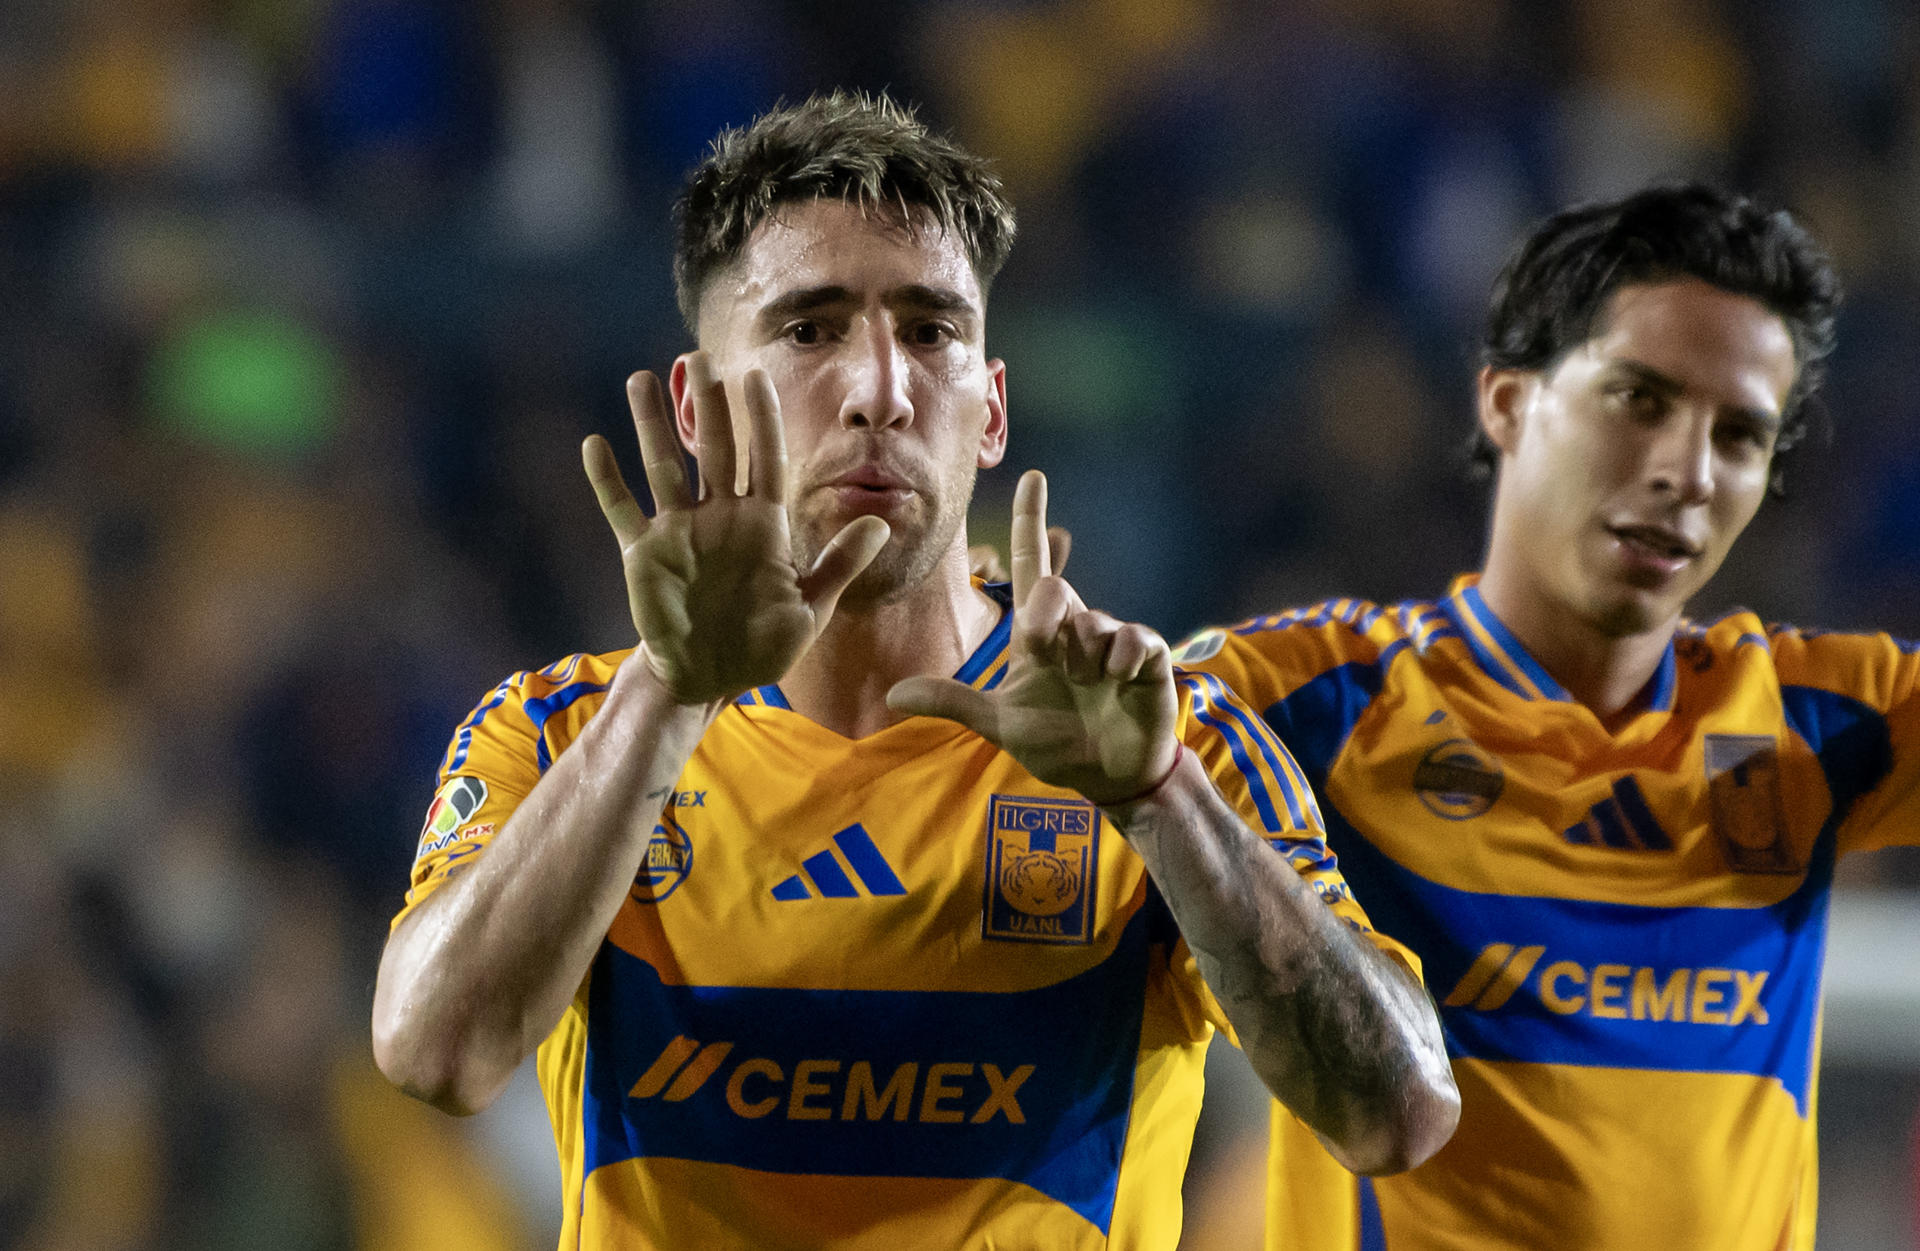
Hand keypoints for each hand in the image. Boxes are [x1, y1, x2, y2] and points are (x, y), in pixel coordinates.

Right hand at [582, 354, 891, 704]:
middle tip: (701, 358)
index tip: (756, 375)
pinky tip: (595, 444)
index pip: (765, 459)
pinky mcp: (643, 555)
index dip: (761, 419)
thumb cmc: (763, 645)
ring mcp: (679, 532)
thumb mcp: (810, 608)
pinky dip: (608, 481)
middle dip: (709, 405)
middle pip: (715, 450)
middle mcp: (720, 518)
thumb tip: (881, 523)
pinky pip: (623, 511)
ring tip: (642, 380)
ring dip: (652, 425)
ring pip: (665, 467)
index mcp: (762, 525)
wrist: (710, 678)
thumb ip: (839, 563)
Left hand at [888, 471, 1178, 805]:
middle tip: (1046, 658)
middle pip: (1052, 589)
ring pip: (1090, 620)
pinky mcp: (1147, 656)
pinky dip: (1119, 659)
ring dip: (1082, 657)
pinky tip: (1117, 681)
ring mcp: (1112, 639)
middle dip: (1043, 621)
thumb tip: (894, 694)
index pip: (1030, 565)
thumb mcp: (999, 723)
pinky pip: (1131, 639)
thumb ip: (952, 702)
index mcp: (1038, 635)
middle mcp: (1074, 628)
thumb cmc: (1056, 742)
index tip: (1031, 476)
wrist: (1109, 776)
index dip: (1029, 521)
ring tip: (1090, 686)